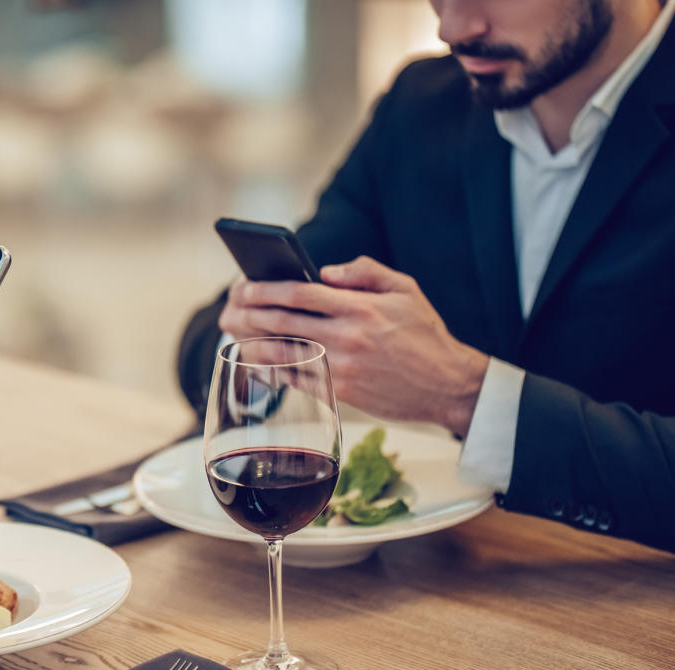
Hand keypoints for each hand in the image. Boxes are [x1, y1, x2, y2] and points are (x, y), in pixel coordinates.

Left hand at [219, 256, 488, 435]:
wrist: (447, 384)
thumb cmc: (425, 334)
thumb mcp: (405, 289)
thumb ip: (364, 272)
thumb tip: (324, 272)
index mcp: (360, 307)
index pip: (299, 293)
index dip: (265, 289)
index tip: (243, 286)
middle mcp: (348, 336)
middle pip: (283, 322)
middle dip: (248, 314)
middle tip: (228, 309)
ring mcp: (342, 366)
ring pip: (284, 353)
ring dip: (252, 343)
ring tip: (233, 334)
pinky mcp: (341, 392)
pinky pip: (296, 381)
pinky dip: (272, 372)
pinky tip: (256, 364)